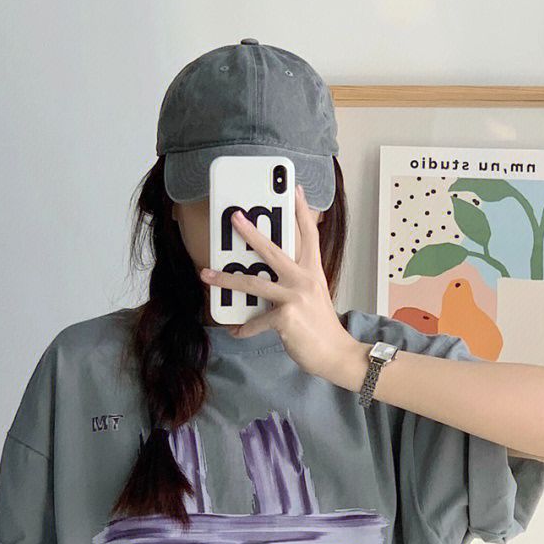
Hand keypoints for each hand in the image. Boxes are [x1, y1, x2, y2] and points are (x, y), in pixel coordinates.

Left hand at [199, 183, 368, 387]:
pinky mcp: (286, 317)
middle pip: (273, 250)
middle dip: (251, 232)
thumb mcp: (313, 297)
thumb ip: (295, 283)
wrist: (335, 354)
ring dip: (227, 279)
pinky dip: (243, 329)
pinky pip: (255, 321)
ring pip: (253, 283)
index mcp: (313, 272)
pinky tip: (235, 331)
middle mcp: (305, 279)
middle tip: (234, 217)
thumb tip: (265, 278)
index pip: (309, 235)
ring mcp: (295, 297)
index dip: (302, 212)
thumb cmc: (321, 328)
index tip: (295, 190)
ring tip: (207, 274)